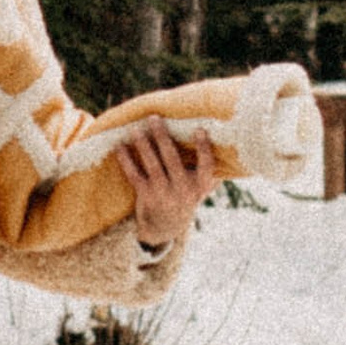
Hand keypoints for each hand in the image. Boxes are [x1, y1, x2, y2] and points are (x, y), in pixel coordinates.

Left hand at [114, 119, 217, 247]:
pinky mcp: (146, 195)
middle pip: (172, 160)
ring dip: (143, 146)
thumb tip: (225, 145)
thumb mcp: (200, 188)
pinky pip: (134, 175)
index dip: (203, 148)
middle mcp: (182, 189)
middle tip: (154, 118)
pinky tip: (120, 147)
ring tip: (135, 130)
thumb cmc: (185, 196)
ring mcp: (163, 193)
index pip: (206, 166)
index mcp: (199, 185)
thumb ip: (209, 171)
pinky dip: (126, 161)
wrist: (166, 226)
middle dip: (162, 138)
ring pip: (152, 165)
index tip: (199, 129)